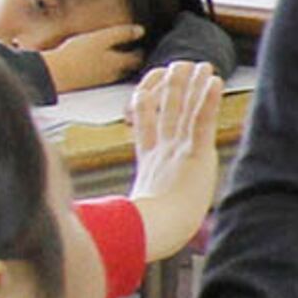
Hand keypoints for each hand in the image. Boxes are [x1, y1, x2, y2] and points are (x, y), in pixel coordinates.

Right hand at [41, 21, 146, 92]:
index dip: (141, 51)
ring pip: (116, 73)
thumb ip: (122, 34)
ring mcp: (100, 80)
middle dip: (133, 60)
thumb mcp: (101, 38)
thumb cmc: (77, 53)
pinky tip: (99, 63)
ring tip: (119, 56)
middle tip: (134, 52)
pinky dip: (106, 68)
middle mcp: (112, 74)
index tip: (141, 45)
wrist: (55, 73)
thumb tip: (141, 30)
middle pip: (128, 68)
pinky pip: (103, 75)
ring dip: (120, 65)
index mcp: (118, 63)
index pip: (137, 59)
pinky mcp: (88, 82)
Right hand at [125, 60, 225, 261]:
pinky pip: (202, 120)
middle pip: (167, 110)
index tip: (145, 91)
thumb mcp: (132, 213)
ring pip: (185, 109)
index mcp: (149, 164)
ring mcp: (178, 150)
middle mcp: (163, 152)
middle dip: (173, 87)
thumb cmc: (146, 230)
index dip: (145, 107)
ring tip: (201, 64)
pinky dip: (208, 99)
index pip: (146, 128)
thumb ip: (118, 210)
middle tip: (177, 66)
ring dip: (194, 85)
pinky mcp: (196, 153)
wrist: (153, 233)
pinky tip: (214, 80)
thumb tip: (83, 224)